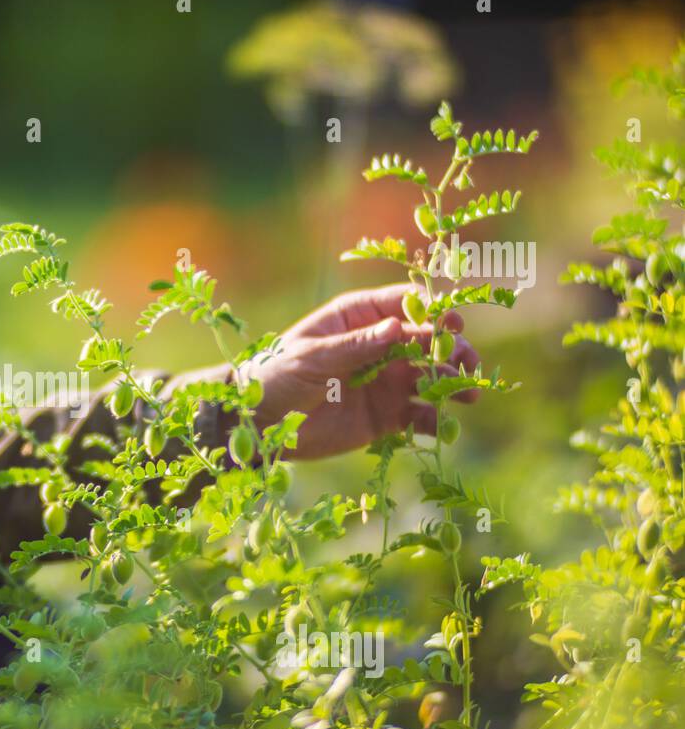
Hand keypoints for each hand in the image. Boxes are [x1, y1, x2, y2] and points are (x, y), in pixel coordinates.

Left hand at [240, 283, 480, 459]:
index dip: (431, 311)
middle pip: (427, 340)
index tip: (452, 323)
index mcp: (358, 317)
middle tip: (467, 362)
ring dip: (453, 382)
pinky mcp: (386, 415)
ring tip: (469, 394)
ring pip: (431, 377)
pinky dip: (435, 418)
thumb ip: (355, 346)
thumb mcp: (312, 357)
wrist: (258, 424)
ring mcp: (385, 380)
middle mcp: (378, 345)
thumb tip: (399, 326)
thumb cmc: (276, 375)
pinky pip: (420, 414)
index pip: (404, 304)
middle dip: (451, 349)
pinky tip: (444, 424)